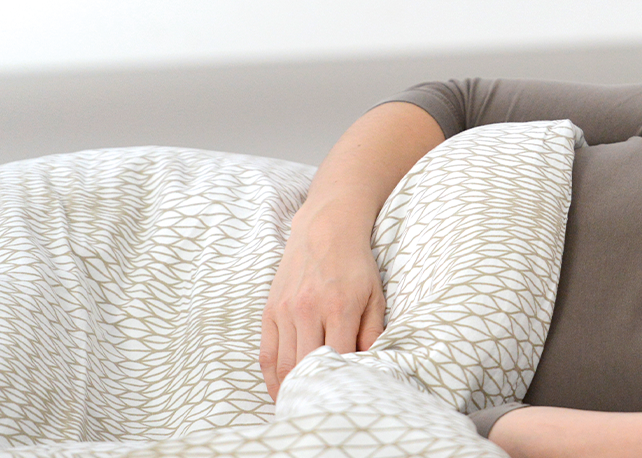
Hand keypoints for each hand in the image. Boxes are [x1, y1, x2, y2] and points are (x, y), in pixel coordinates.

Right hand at [259, 203, 386, 399]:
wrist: (326, 230)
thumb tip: (370, 366)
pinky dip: (272, 375)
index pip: (339, 358)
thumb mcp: (375, 296)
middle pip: (306, 366)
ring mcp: (286, 311)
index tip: (347, 395)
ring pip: (283, 364)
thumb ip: (372, 332)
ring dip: (289, 390)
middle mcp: (308, 310)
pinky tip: (280, 389)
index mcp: (339, 308)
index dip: (342, 382)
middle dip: (313, 392)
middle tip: (321, 410)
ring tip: (299, 406)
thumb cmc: (356, 264)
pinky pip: (266, 352)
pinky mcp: (271, 310)